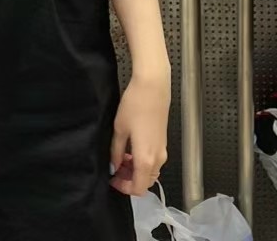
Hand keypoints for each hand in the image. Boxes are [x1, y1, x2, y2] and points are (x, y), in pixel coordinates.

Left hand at [109, 72, 170, 196]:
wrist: (153, 88)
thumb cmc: (134, 106)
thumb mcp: (119, 129)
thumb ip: (116, 151)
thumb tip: (114, 165)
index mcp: (146, 160)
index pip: (138, 188)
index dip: (124, 188)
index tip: (112, 179)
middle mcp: (158, 159)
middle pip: (146, 182)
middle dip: (130, 180)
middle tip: (115, 169)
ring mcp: (162, 151)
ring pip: (150, 172)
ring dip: (136, 171)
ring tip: (120, 157)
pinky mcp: (163, 142)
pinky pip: (153, 161)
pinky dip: (142, 162)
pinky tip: (130, 149)